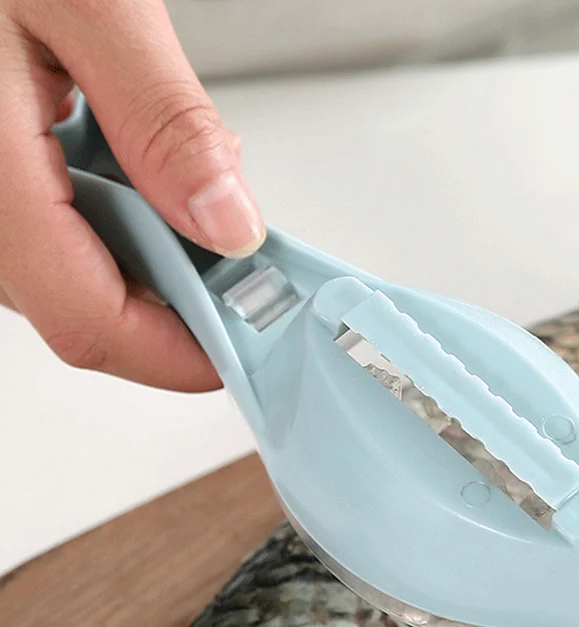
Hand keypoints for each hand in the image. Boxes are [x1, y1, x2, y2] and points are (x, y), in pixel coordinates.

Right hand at [0, 0, 265, 390]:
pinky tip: (137, 167)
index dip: (176, 355)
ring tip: (192, 195)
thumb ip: (164, 119)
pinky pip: (51, 229)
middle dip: (178, 299)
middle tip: (242, 267)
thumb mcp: (86, 0)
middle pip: (86, 306)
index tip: (242, 351)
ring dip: (150, 253)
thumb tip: (228, 224)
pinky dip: (114, 215)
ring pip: (71, 271)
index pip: (90, 318)